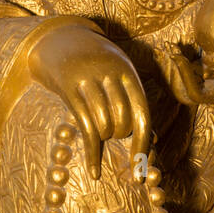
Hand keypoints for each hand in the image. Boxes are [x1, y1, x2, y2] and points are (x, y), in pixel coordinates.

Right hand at [28, 22, 150, 177]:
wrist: (60, 41)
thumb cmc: (97, 67)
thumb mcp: (119, 75)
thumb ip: (134, 104)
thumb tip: (153, 141)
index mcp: (128, 72)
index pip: (142, 115)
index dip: (143, 145)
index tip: (140, 171)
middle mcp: (110, 74)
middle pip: (123, 122)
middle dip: (118, 134)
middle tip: (111, 130)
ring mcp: (88, 79)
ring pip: (104, 126)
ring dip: (103, 137)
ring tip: (98, 132)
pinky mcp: (68, 88)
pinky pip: (85, 128)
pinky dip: (92, 154)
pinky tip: (94, 171)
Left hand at [163, 44, 213, 105]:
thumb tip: (207, 70)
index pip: (196, 92)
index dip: (184, 77)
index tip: (178, 57)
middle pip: (185, 91)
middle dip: (173, 72)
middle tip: (167, 49)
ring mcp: (211, 82)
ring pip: (186, 80)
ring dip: (174, 65)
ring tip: (168, 46)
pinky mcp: (211, 72)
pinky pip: (191, 70)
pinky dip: (181, 60)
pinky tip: (176, 46)